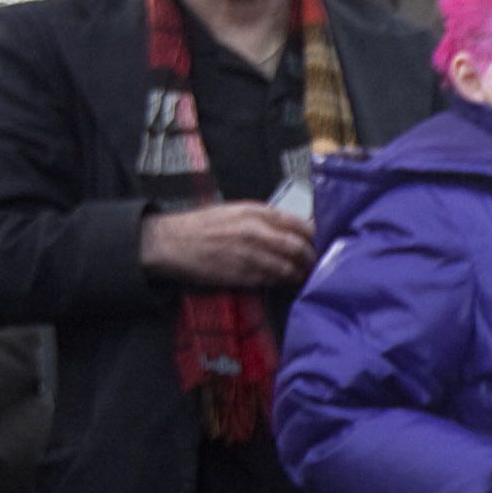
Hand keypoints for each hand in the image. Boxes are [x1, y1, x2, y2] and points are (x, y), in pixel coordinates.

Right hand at [137, 202, 315, 290]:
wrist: (171, 242)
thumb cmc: (204, 226)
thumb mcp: (237, 211)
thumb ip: (266, 219)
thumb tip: (296, 229)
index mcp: (255, 212)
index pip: (299, 224)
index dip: (314, 236)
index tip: (319, 242)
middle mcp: (255, 232)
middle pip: (299, 248)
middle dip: (311, 257)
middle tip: (315, 262)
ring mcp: (249, 254)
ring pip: (288, 267)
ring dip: (298, 273)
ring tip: (301, 274)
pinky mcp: (242, 274)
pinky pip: (271, 280)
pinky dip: (281, 281)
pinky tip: (282, 280)